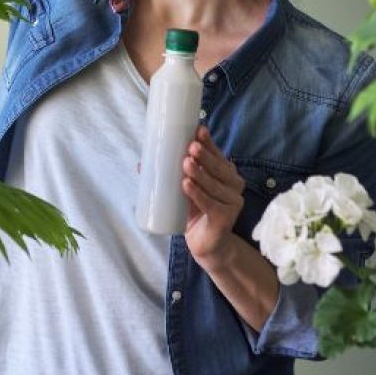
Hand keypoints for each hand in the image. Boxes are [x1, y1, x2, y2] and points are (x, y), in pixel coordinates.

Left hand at [182, 126, 245, 268]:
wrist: (206, 244)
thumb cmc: (195, 211)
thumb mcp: (184, 189)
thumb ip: (168, 176)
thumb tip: (142, 164)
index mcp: (226, 174)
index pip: (218, 155)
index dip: (209, 143)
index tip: (198, 130)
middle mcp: (234, 186)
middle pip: (219, 168)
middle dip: (205, 156)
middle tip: (190, 148)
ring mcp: (232, 203)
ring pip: (214, 186)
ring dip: (200, 174)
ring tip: (185, 164)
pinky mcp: (226, 219)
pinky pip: (211, 205)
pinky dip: (198, 195)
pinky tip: (187, 186)